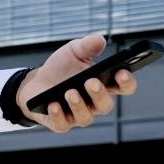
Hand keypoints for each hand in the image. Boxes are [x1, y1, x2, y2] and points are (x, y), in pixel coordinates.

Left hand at [15, 33, 137, 132]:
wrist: (36, 82)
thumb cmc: (61, 68)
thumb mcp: (73, 52)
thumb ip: (87, 46)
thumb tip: (100, 40)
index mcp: (104, 85)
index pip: (123, 87)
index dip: (126, 82)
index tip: (122, 72)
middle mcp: (94, 103)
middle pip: (105, 105)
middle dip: (99, 94)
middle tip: (91, 82)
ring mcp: (77, 115)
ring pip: (85, 117)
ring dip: (78, 105)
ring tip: (70, 92)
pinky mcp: (59, 123)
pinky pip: (62, 124)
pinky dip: (58, 116)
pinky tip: (53, 105)